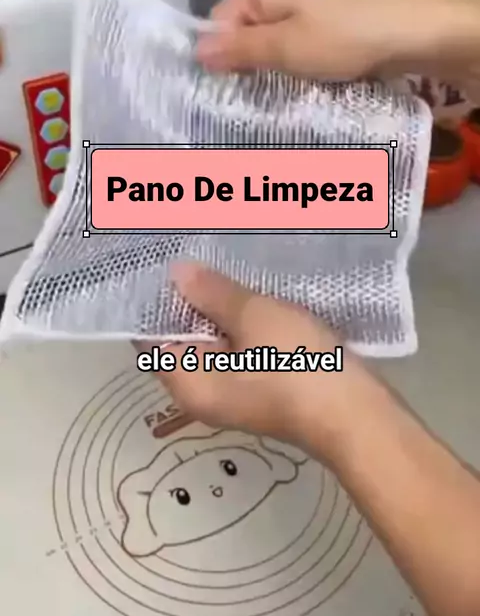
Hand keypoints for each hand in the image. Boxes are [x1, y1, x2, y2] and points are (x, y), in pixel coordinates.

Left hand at [150, 261, 354, 462]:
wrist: (358, 415)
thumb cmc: (297, 367)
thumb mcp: (253, 319)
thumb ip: (211, 294)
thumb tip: (176, 273)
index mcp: (189, 383)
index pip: (152, 338)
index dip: (155, 300)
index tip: (163, 262)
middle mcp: (204, 393)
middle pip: (183, 339)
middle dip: (190, 300)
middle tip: (195, 253)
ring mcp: (236, 392)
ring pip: (215, 342)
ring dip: (220, 309)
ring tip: (224, 264)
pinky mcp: (264, 387)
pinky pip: (240, 349)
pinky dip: (242, 324)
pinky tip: (255, 294)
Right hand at [196, 0, 479, 84]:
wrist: (420, 29)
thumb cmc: (346, 36)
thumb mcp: (286, 48)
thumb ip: (240, 50)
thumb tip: (195, 51)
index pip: (221, 21)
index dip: (222, 56)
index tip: (230, 90)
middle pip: (249, 29)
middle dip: (251, 63)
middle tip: (257, 98)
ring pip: (279, 39)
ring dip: (280, 66)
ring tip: (286, 93)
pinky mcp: (337, 15)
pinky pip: (305, 40)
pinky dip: (306, 61)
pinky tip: (314, 80)